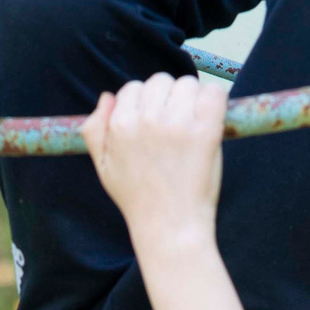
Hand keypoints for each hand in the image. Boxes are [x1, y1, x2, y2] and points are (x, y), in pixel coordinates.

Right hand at [81, 72, 226, 245]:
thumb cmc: (137, 199)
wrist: (170, 228)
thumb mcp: (104, 168)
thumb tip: (107, 96)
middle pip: (160, 81)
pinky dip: (214, 101)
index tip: (152, 126)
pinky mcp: (206, 131)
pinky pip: (214, 92)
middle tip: (173, 128)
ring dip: (191, 100)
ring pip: (188, 84)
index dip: (143, 105)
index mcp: (120, 125)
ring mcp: (178, 124)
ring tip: (190, 128)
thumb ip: (95, 131)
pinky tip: (209, 121)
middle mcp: (147, 120)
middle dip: (167, 98)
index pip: (133, 88)